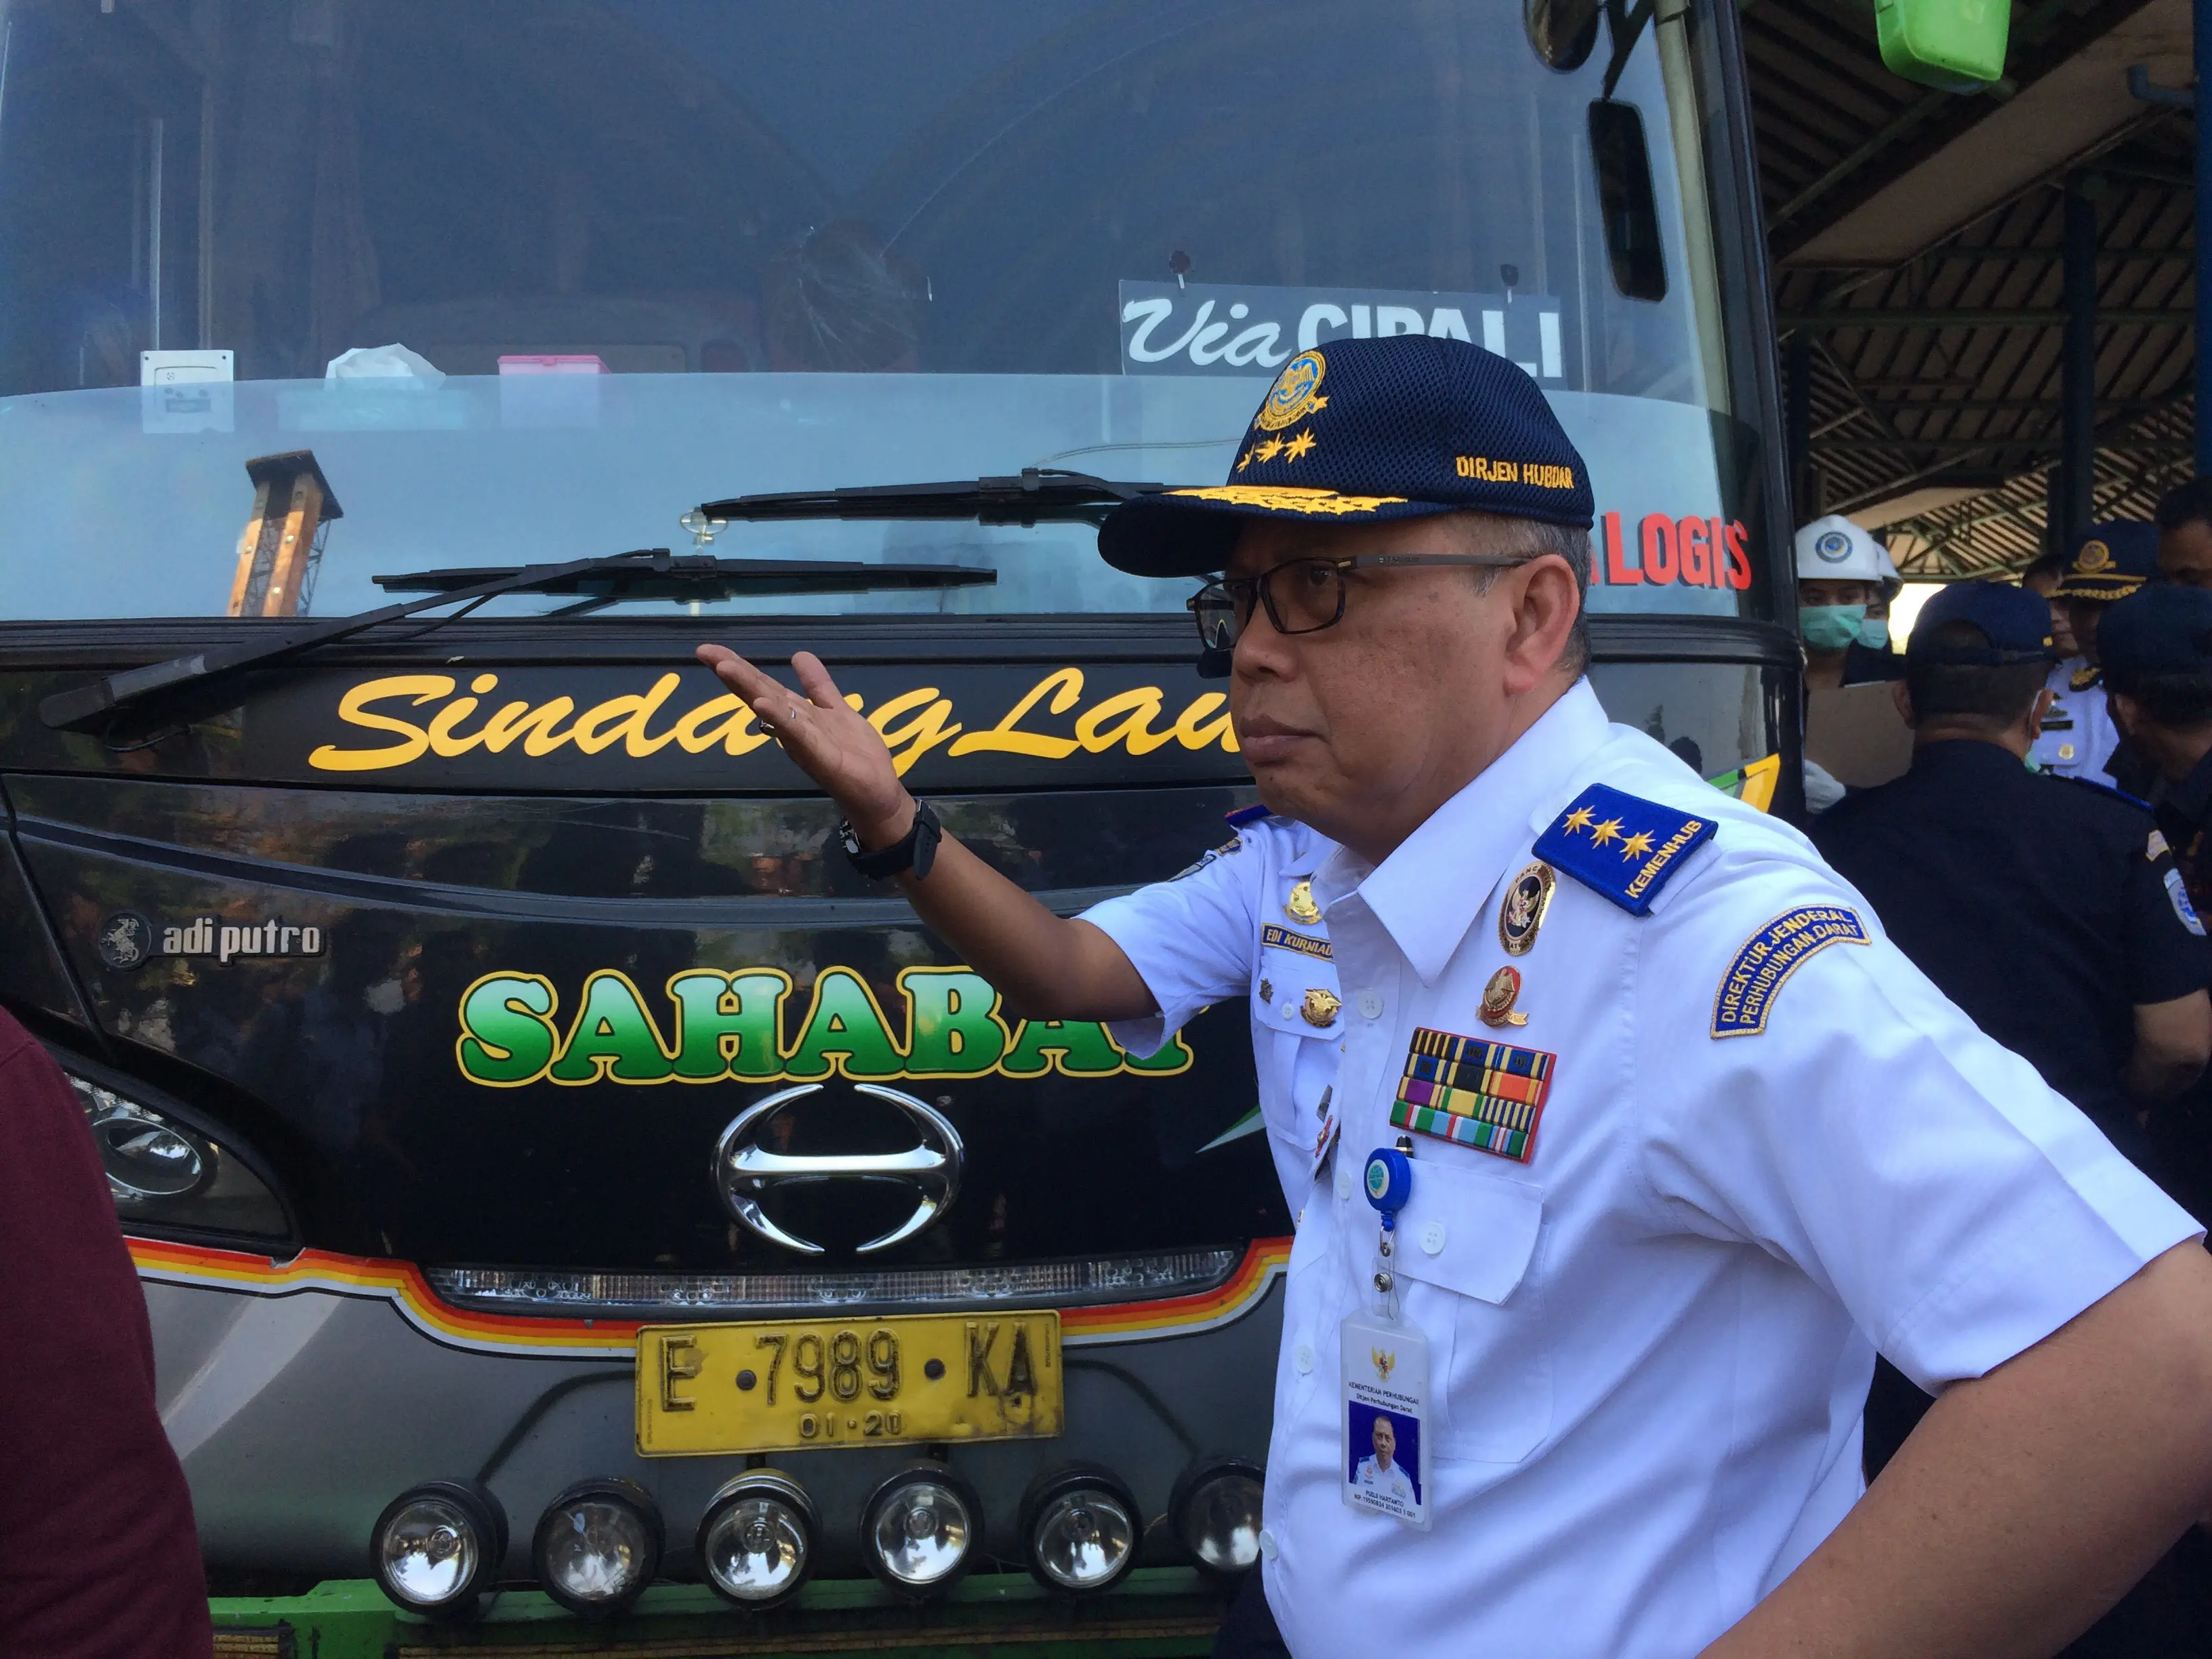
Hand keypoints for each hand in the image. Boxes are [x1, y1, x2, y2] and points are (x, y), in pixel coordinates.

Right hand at [695, 646, 912, 844]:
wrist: (877, 794)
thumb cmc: (856, 756)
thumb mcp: (837, 709)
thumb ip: (818, 685)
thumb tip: (798, 655)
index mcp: (796, 714)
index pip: (763, 684)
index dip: (738, 665)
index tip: (708, 649)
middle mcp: (792, 726)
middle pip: (759, 692)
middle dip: (733, 671)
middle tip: (704, 651)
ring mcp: (803, 741)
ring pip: (773, 709)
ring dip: (749, 688)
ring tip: (725, 668)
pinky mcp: (819, 756)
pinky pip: (797, 733)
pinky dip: (780, 718)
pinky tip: (762, 705)